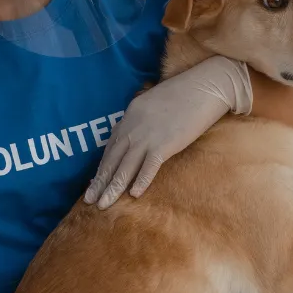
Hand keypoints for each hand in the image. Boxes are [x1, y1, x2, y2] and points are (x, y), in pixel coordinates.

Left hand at [85, 56, 252, 208]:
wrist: (204, 87)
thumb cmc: (184, 94)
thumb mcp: (153, 103)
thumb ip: (141, 119)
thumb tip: (137, 134)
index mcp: (129, 117)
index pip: (111, 148)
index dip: (101, 168)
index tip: (94, 183)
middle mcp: (133, 128)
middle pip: (112, 160)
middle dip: (100, 183)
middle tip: (88, 201)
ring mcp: (148, 136)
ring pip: (125, 167)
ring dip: (113, 188)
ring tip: (103, 205)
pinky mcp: (164, 143)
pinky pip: (149, 166)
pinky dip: (141, 181)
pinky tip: (134, 195)